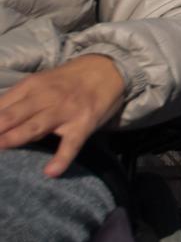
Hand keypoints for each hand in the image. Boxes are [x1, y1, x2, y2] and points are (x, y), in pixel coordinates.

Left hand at [0, 54, 126, 175]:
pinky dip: (62, 158)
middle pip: (12, 116)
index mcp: (31, 86)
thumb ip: (16, 101)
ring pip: (35, 127)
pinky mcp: (83, 124)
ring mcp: (65, 111)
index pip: (0, 106)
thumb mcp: (40, 82)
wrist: (109, 69)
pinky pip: (71, 144)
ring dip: (14, 138)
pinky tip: (51, 171)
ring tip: (1, 147)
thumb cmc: (68, 81)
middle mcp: (46, 97)